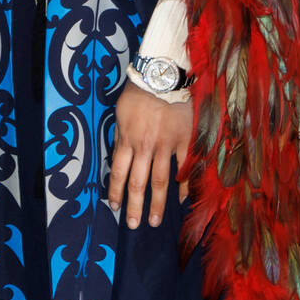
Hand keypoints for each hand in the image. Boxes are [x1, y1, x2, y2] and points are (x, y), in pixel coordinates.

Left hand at [108, 81, 192, 229]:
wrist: (162, 75)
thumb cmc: (139, 91)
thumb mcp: (121, 114)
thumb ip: (122, 136)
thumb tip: (121, 153)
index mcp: (126, 139)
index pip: (118, 173)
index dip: (115, 192)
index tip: (115, 207)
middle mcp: (144, 147)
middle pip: (137, 183)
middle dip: (134, 207)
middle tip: (133, 224)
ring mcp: (165, 145)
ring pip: (160, 181)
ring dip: (157, 203)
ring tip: (155, 221)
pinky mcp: (184, 140)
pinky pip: (184, 167)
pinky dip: (184, 184)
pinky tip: (182, 197)